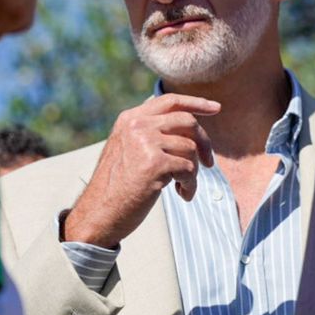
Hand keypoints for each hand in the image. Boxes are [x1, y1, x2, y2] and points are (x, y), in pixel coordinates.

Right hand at [63, 94, 220, 247]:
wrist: (98, 213)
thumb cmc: (116, 187)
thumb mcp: (127, 149)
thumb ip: (149, 133)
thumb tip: (186, 127)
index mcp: (130, 119)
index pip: (169, 101)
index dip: (195, 103)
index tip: (215, 108)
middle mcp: (137, 125)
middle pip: (187, 122)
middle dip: (205, 143)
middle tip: (209, 163)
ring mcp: (145, 142)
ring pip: (190, 148)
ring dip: (193, 172)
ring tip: (183, 187)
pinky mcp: (154, 163)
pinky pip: (189, 169)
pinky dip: (190, 185)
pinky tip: (181, 194)